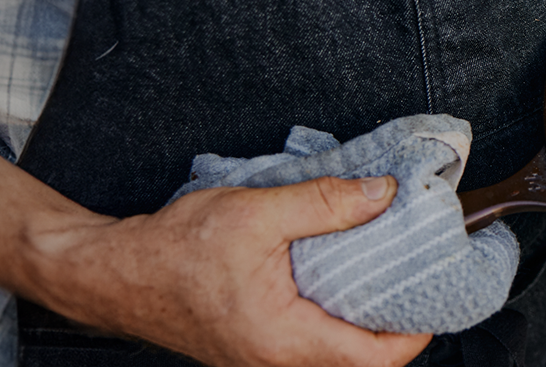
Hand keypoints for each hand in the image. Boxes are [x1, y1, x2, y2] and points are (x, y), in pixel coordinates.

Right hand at [31, 176, 431, 366]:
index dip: (416, 331)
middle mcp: (278, 361)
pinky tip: (337, 272)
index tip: (434, 292)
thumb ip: (324, 204)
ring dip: (362, 314)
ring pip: (335, 350)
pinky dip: (332, 310)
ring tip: (381, 268)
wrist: (110, 273)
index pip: (377, 359)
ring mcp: (265, 359)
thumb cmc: (170, 251)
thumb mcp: (255, 214)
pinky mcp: (255, 346)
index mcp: (286, 341)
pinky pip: (310, 339)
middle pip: (362, 358)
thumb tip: (383, 195)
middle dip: (394, 319)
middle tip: (414, 273)